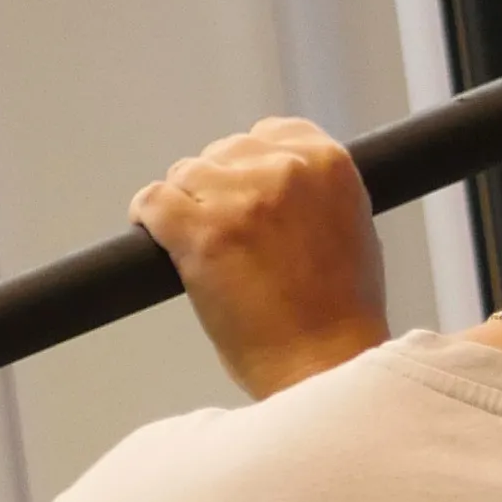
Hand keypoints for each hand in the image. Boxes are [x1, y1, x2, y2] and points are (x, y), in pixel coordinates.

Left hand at [136, 118, 389, 401]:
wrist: (325, 368)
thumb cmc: (340, 315)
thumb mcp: (352, 231)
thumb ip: (316, 194)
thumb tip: (269, 178)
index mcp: (330, 165)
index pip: (271, 133)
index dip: (251, 164)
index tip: (245, 195)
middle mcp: (287, 171)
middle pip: (223, 152)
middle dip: (219, 189)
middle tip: (228, 238)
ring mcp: (241, 199)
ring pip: (185, 175)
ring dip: (186, 207)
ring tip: (204, 250)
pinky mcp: (200, 232)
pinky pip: (153, 201)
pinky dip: (148, 218)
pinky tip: (160, 241)